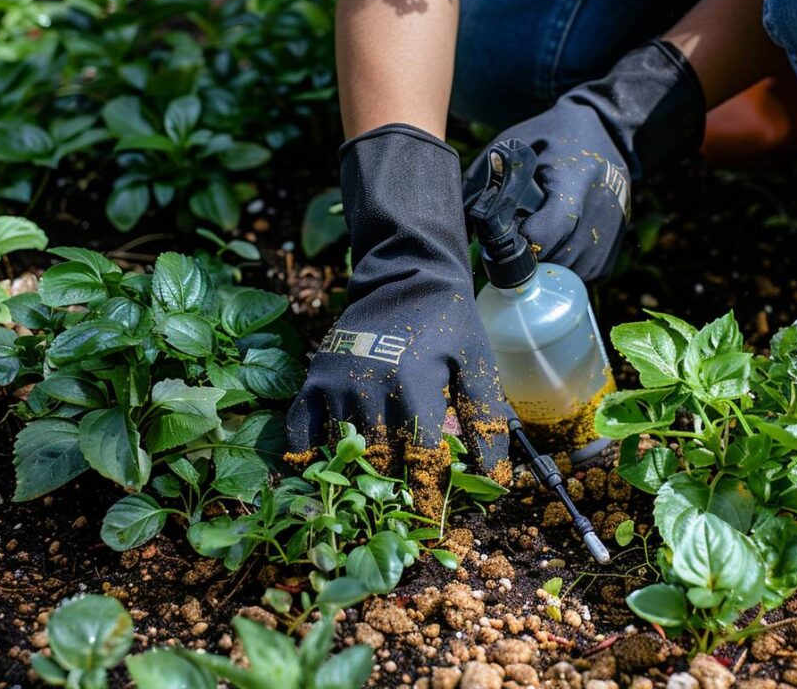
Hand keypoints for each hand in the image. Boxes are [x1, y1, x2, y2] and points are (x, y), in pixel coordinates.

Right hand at [287, 125, 512, 516]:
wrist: (405, 275)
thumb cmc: (450, 323)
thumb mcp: (478, 363)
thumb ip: (486, 418)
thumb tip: (496, 479)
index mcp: (414, 383)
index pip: (420, 456)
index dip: (428, 493)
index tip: (434, 522)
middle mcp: (369, 386)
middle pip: (380, 460)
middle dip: (394, 492)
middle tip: (403, 520)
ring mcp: (335, 383)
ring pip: (342, 450)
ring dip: (356, 479)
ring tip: (367, 507)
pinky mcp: (314, 379)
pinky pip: (299, 429)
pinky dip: (306, 456)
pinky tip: (320, 476)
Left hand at [464, 40, 704, 281]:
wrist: (606, 129)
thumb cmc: (551, 135)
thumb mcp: (514, 144)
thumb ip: (485, 181)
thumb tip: (463, 227)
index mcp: (574, 180)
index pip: (547, 231)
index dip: (520, 244)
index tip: (505, 240)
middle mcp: (600, 209)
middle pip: (557, 257)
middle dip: (528, 260)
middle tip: (512, 248)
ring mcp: (613, 229)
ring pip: (571, 272)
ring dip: (547, 268)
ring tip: (533, 245)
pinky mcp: (617, 242)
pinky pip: (586, 274)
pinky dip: (566, 269)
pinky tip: (555, 247)